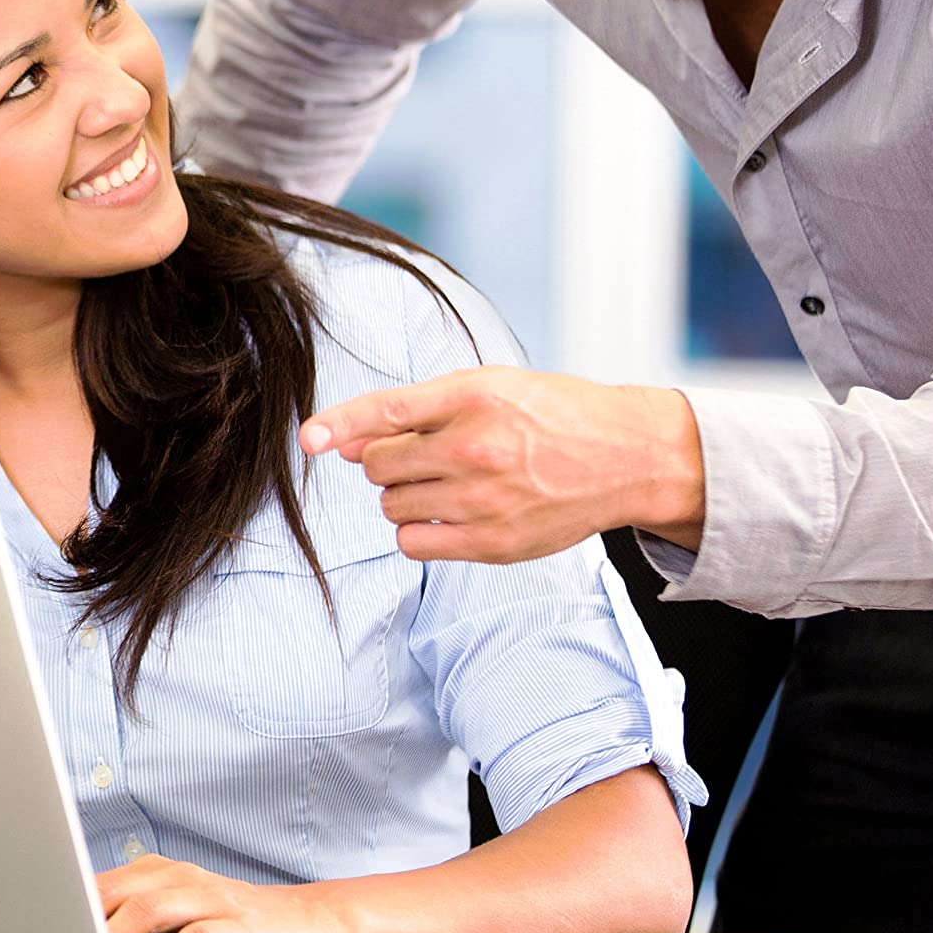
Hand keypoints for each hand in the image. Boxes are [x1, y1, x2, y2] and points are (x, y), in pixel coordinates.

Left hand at [95, 855, 351, 932]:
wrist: (309, 925)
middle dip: (77, 922)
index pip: (95, 886)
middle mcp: (180, 880)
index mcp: (157, 875)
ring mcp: (211, 899)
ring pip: (151, 909)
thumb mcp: (174, 924)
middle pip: (116, 892)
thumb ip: (128, 929)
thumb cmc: (233, 928)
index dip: (56, 907)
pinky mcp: (239, 926)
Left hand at [298, 366, 704, 561]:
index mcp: (475, 396)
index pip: (388, 411)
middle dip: (391, 461)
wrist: (623, 458)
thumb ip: (419, 412)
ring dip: (405, 496)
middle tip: (431, 455)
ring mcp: (484, 500)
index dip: (339, 425)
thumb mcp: (492, 388)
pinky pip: (415, 545)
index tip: (308, 439)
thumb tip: (346, 443)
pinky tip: (451, 514)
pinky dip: (420, 531)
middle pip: (380, 466)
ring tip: (450, 483)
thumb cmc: (554, 417)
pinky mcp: (493, 544)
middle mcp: (477, 447)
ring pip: (393, 507)